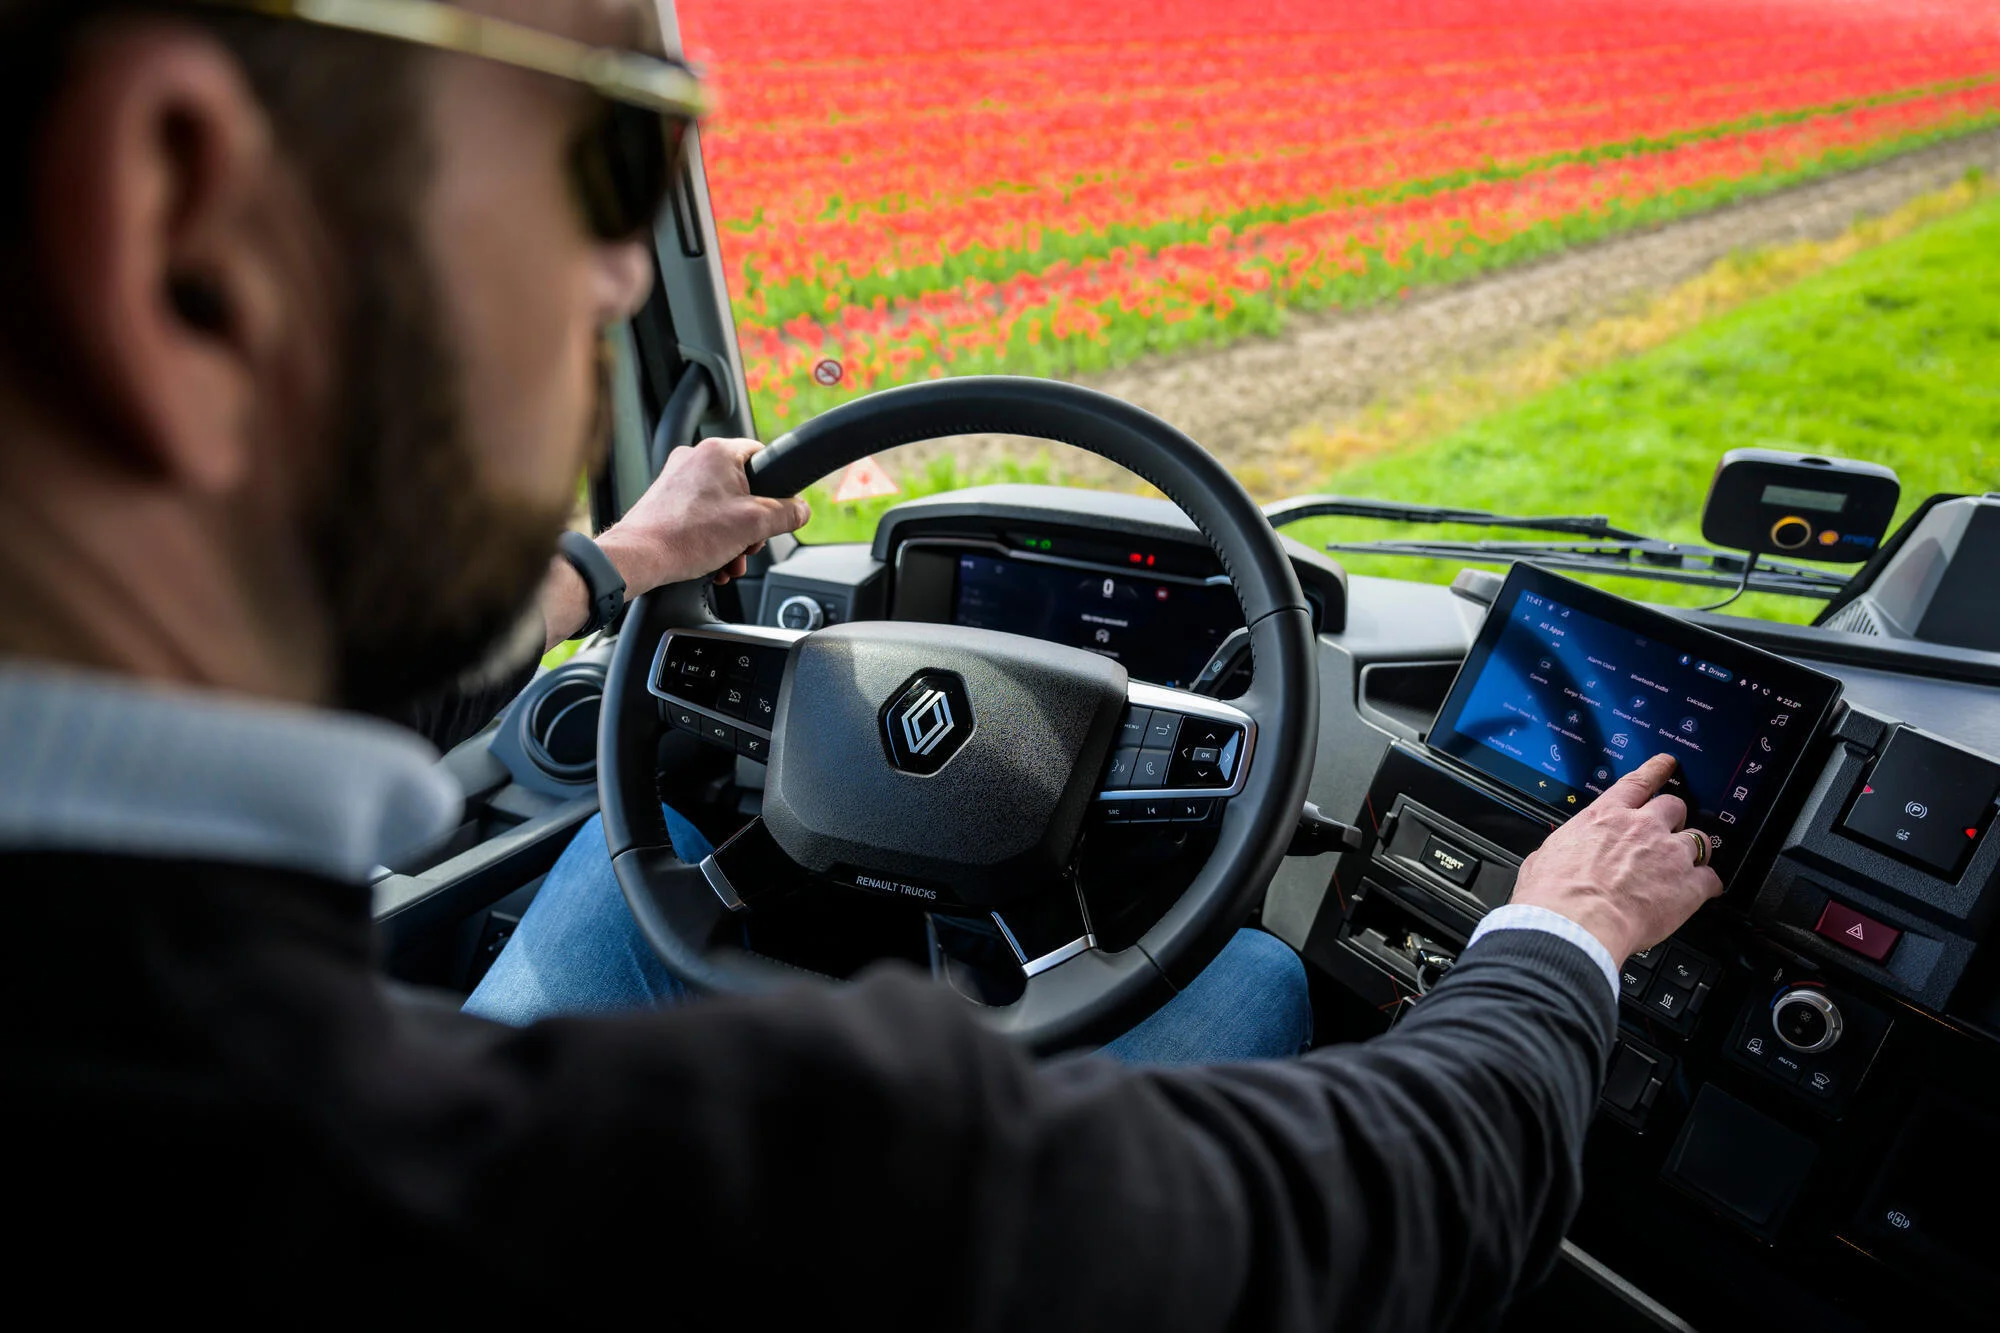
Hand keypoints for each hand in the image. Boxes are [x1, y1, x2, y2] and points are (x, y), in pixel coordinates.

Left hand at [597, 438, 810, 592]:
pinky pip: (700, 516)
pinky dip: (711, 538)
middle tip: (748, 545)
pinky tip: (712, 561)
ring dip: (732, 538)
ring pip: (722, 506)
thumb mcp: (754, 525)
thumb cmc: (687, 536)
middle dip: (751, 525)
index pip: (763, 455)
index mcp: (718, 452)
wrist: (640, 557)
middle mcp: (694, 458)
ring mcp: (677, 479)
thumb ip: (786, 513)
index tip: (777, 509)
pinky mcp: (665, 500)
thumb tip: (801, 510)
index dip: (776, 486)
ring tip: (728, 560)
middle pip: (743, 488)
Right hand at [1509, 753, 1723, 962]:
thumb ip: (1561, 849)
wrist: (1574, 924)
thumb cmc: (1553, 894)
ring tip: (1687, 865)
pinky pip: (1710, 878)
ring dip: (1693, 851)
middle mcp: (1641, 828)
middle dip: (1674, 817)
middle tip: (1669, 831)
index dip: (1657, 769)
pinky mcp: (1687, 885)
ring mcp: (1668, 854)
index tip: (1667, 764)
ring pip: (1698, 839)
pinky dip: (1709, 884)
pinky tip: (1704, 890)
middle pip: (1674, 806)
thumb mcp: (1544, 858)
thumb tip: (1554, 855)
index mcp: (1604, 818)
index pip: (1638, 782)